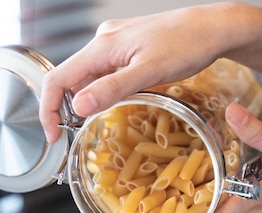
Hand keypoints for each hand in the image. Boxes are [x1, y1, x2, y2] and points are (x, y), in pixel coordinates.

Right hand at [39, 3, 236, 142]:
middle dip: (66, 109)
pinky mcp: (126, 49)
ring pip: (88, 77)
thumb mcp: (149, 72)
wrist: (213, 28)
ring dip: (87, 101)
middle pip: (70, 79)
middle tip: (73, 136)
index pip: (58, 78)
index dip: (48, 110)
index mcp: (102, 47)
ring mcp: (114, 44)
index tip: (54, 136)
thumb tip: (79, 108)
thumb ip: (113, 89)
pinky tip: (116, 102)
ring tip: (94, 123)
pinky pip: (104, 73)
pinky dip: (103, 91)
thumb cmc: (187, 45)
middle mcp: (103, 42)